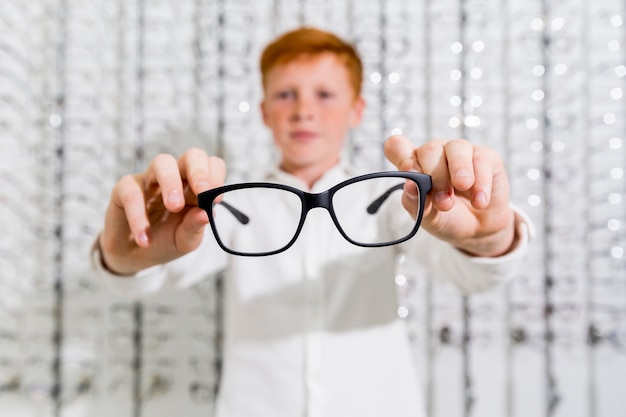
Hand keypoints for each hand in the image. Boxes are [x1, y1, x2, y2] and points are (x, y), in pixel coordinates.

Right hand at [98, 148, 225, 274]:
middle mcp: (176, 177)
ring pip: (162, 162)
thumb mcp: (185, 240)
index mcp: (195, 186)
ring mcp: (150, 179)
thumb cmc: (165, 242)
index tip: (217, 199)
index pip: (212, 166)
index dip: (216, 176)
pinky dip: (139, 216)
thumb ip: (195, 227)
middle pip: (192, 156)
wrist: (135, 258)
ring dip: (171, 182)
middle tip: (202, 193)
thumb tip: (207, 214)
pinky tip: (145, 239)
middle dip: (199, 172)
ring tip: (174, 207)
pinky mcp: (124, 189)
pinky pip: (132, 192)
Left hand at [384, 135, 515, 256]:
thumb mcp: (428, 217)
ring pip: (457, 148)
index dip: (401, 156)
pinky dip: (481, 182)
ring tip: (463, 189)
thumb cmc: (447, 218)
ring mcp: (460, 152)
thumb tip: (409, 186)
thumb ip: (416, 203)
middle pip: (429, 150)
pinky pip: (481, 160)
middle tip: (444, 203)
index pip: (397, 146)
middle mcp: (435, 153)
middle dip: (436, 177)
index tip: (410, 174)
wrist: (478, 231)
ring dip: (459, 171)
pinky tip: (480, 202)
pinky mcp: (485, 157)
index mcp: (414, 165)